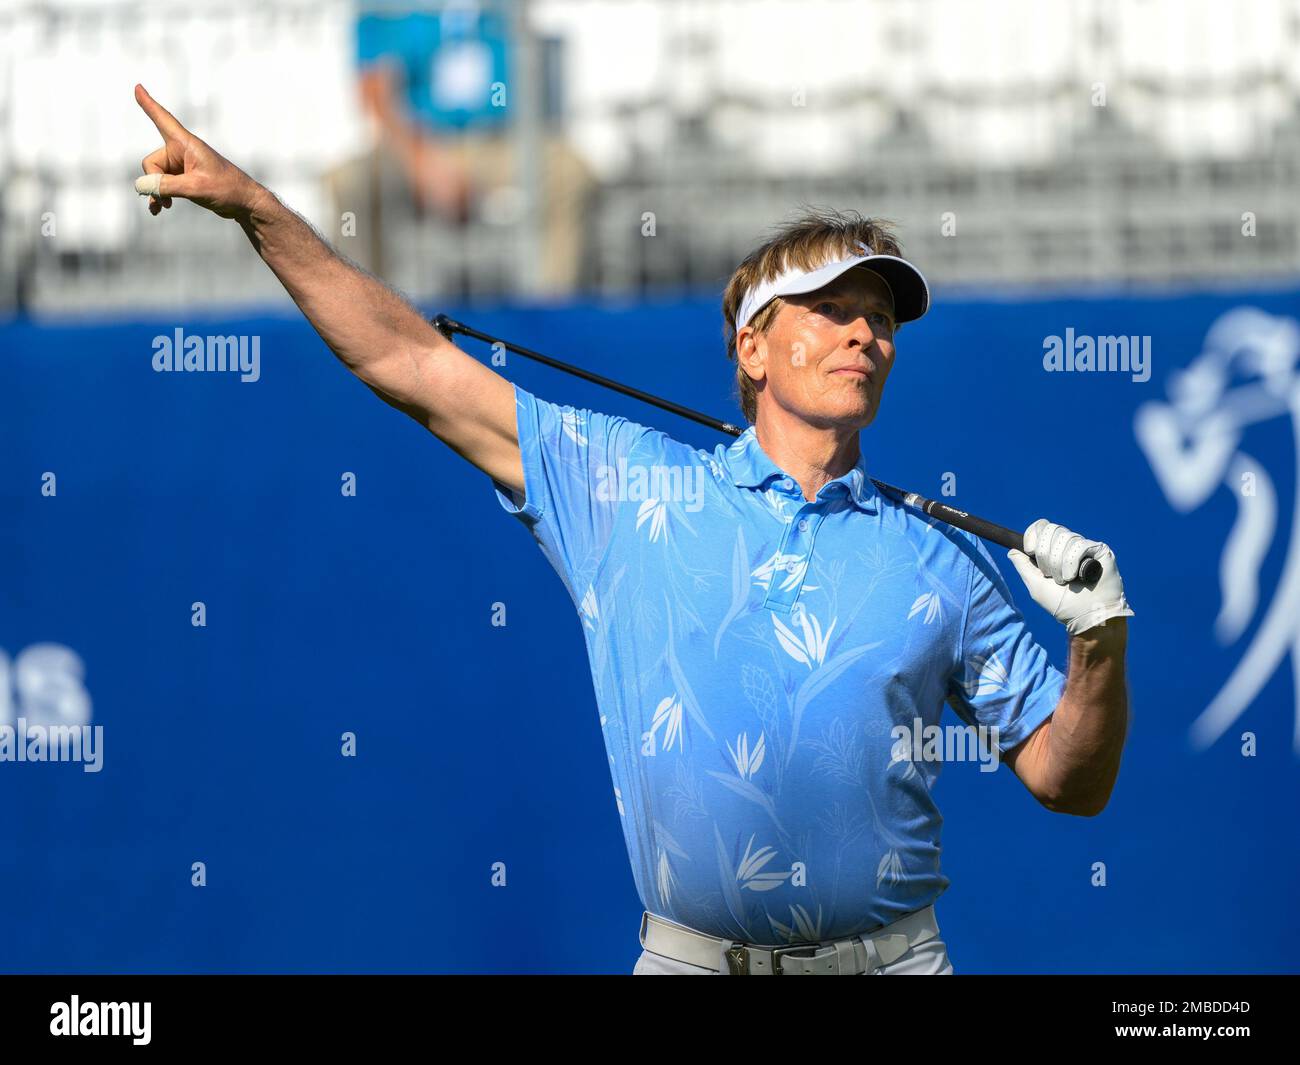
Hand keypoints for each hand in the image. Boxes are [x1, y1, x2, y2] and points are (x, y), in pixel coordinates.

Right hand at [133, 84, 262, 220]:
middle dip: (154, 181)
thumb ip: (166, 186)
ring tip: (163, 207)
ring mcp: (182, 165)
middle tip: (167, 198)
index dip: (148, 104)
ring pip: (155, 176)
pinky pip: (163, 184)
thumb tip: (141, 185)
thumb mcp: (196, 188)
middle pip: (151, 163)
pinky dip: (160, 195)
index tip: (138, 88)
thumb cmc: (227, 189)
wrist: (244, 203)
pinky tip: (159, 209)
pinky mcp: (184, 178)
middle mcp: (182, 151)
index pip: (163, 120)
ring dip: (156, 192)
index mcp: (187, 144)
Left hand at [1007, 519, 1133, 636]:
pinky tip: (1076, 577)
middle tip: (1051, 575)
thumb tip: (1011, 549)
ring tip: (1066, 580)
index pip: (1041, 527)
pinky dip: (1072, 562)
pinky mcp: (1099, 550)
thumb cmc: (1063, 605)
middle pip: (1050, 529)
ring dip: (1059, 563)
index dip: (1032, 535)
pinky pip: (1079, 544)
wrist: (1087, 617)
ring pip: (1064, 537)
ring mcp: (1085, 547)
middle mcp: (1069, 546)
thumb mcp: (1036, 585)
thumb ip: (1023, 566)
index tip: (1030, 551)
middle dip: (1045, 554)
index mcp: (1053, 551)